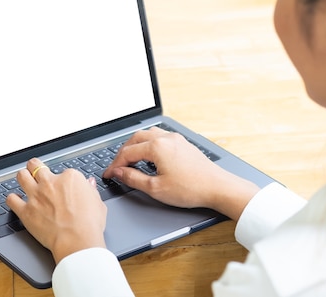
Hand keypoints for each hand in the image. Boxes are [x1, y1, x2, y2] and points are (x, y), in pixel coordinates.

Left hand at [6, 158, 106, 263]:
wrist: (77, 240)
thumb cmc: (89, 224)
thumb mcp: (97, 202)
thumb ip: (90, 190)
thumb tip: (89, 184)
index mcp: (69, 178)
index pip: (62, 171)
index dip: (62, 179)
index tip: (62, 185)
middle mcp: (50, 183)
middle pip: (36, 166)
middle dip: (35, 167)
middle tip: (35, 171)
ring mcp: (36, 196)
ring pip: (21, 176)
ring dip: (22, 177)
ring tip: (24, 179)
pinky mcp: (26, 211)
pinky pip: (11, 199)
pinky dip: (12, 199)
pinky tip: (15, 200)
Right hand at [103, 127, 259, 219]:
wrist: (217, 187)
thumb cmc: (190, 189)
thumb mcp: (156, 188)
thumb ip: (133, 179)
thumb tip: (119, 173)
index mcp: (157, 147)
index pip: (127, 153)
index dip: (114, 165)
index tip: (108, 175)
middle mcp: (165, 138)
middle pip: (135, 139)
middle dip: (122, 152)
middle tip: (115, 167)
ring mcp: (175, 139)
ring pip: (147, 135)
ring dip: (135, 145)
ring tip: (129, 160)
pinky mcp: (182, 143)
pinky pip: (159, 137)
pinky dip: (148, 144)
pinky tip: (148, 156)